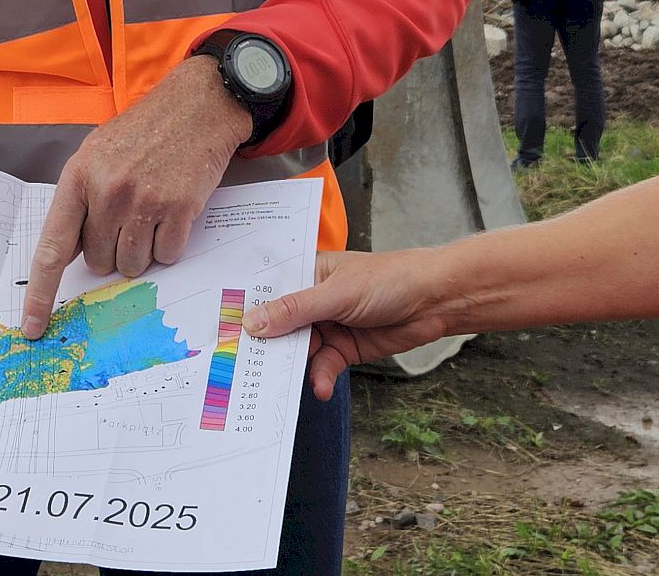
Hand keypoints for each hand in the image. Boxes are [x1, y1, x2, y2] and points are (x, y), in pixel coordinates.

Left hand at [21, 58, 247, 337]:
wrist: (196, 106)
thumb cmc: (144, 133)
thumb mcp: (98, 154)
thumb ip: (81, 201)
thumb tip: (73, 255)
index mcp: (78, 177)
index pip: (53, 247)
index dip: (41, 294)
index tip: (33, 327)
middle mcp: (108, 191)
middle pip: (99, 262)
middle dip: (111, 250)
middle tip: (128, 217)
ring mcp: (144, 201)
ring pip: (132, 265)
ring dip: (142, 250)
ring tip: (151, 212)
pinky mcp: (179, 209)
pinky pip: (166, 256)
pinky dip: (169, 244)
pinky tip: (173, 212)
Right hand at [244, 249, 457, 397]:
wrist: (435, 301)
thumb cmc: (389, 279)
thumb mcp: (336, 294)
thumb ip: (294, 310)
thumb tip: (253, 322)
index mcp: (306, 272)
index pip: (267, 289)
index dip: (245, 308)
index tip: (222, 329)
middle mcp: (312, 298)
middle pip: (278, 324)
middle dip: (265, 345)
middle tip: (242, 368)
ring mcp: (327, 325)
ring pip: (297, 349)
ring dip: (292, 366)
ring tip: (280, 385)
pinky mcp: (343, 348)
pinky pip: (322, 366)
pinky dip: (320, 377)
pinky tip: (320, 387)